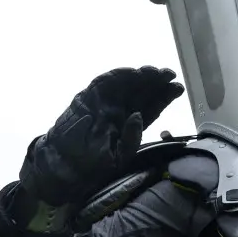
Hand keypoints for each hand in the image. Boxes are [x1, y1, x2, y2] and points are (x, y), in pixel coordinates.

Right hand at [18, 67, 184, 205]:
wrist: (59, 163)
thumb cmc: (89, 164)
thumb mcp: (117, 158)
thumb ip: (131, 140)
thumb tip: (137, 115)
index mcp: (128, 123)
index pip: (151, 107)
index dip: (164, 97)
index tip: (178, 88)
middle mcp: (119, 110)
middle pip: (143, 92)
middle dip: (157, 82)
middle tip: (170, 75)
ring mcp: (104, 102)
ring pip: (128, 85)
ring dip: (142, 76)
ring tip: (156, 71)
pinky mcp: (89, 97)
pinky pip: (106, 83)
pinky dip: (119, 75)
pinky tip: (134, 72)